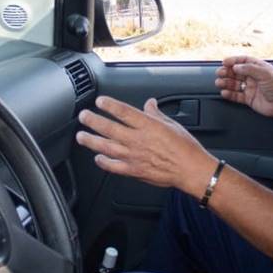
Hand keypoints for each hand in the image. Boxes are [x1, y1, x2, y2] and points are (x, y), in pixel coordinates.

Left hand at [76, 96, 214, 197]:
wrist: (191, 170)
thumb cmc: (185, 148)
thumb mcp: (172, 124)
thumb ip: (156, 113)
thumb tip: (150, 103)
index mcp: (148, 126)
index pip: (123, 112)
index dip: (109, 105)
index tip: (99, 101)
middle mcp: (138, 140)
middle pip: (109, 128)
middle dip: (93, 121)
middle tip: (83, 116)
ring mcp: (134, 156)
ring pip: (107, 147)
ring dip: (92, 141)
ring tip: (81, 136)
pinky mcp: (135, 170)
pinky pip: (114, 166)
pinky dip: (104, 162)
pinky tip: (97, 158)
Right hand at [215, 56, 272, 118]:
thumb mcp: (264, 73)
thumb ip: (249, 69)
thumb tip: (236, 66)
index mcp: (259, 68)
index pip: (243, 61)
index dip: (233, 61)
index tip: (224, 62)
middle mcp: (253, 77)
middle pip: (236, 72)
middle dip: (227, 72)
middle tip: (220, 73)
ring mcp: (251, 88)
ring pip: (235, 84)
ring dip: (226, 82)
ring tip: (219, 82)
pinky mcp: (249, 98)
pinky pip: (236, 95)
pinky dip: (229, 94)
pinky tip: (224, 92)